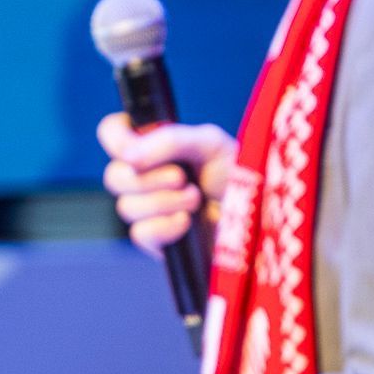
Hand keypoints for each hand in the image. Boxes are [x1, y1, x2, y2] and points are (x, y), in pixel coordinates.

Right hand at [97, 113, 238, 256]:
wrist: (261, 219)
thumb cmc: (239, 175)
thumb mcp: (209, 143)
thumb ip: (169, 140)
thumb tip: (129, 155)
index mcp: (154, 146)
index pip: (112, 133)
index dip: (117, 138)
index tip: (135, 149)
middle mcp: (146, 176)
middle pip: (113, 176)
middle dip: (148, 178)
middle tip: (182, 177)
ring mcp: (150, 210)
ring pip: (126, 207)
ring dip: (165, 202)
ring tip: (196, 200)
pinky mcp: (157, 241)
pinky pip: (141, 234)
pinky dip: (166, 226)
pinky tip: (188, 223)